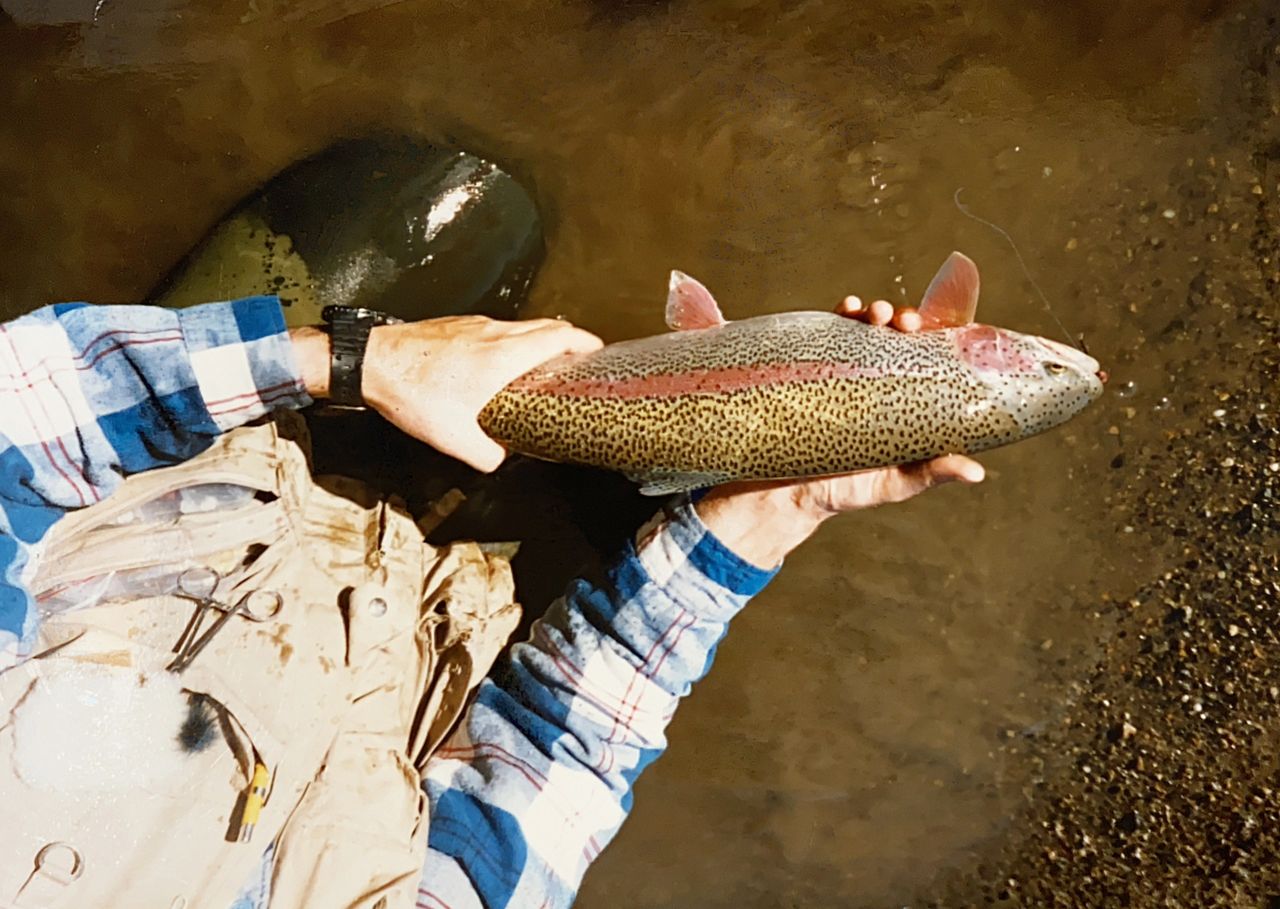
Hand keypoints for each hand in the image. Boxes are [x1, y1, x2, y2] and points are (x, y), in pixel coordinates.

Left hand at [291, 317, 601, 470]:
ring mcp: (474, 325)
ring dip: (540, 340)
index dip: (585, 341)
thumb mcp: (453, 438)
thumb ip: (486, 454)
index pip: (559, 336)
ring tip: (545, 365)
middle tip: (580, 361)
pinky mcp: (457, 325)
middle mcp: (494, 333)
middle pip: (546, 326)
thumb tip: (502, 459)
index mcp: (503, 356)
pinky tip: (502, 364)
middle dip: (570, 340)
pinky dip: (513, 340)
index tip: (599, 352)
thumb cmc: (411, 394)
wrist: (370, 362)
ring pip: (521, 326)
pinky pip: (497, 328)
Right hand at [693, 295, 983, 567]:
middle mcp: (872, 380)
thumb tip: (974, 472)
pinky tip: (844, 308)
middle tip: (904, 322)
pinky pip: (822, 337)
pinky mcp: (810, 372)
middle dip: (901, 318)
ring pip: (860, 329)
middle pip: (893, 336)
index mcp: (900, 399)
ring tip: (873, 313)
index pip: (923, 356)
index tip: (938, 329)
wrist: (787, 496)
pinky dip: (835, 316)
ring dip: (870, 311)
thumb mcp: (895, 483)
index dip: (934, 334)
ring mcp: (840, 373)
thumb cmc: (847, 490)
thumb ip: (930, 473)